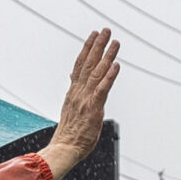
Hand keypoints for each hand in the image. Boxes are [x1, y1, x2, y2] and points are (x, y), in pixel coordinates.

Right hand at [39, 28, 120, 179]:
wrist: (64, 150)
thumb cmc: (69, 136)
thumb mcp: (71, 111)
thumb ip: (76, 97)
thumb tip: (76, 86)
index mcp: (73, 93)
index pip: (79, 66)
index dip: (86, 49)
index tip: (93, 36)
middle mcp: (78, 93)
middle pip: (88, 64)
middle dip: (97, 45)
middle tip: (105, 30)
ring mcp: (85, 99)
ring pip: (96, 73)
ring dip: (106, 56)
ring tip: (114, 41)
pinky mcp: (93, 108)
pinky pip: (103, 89)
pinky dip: (109, 76)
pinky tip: (116, 65)